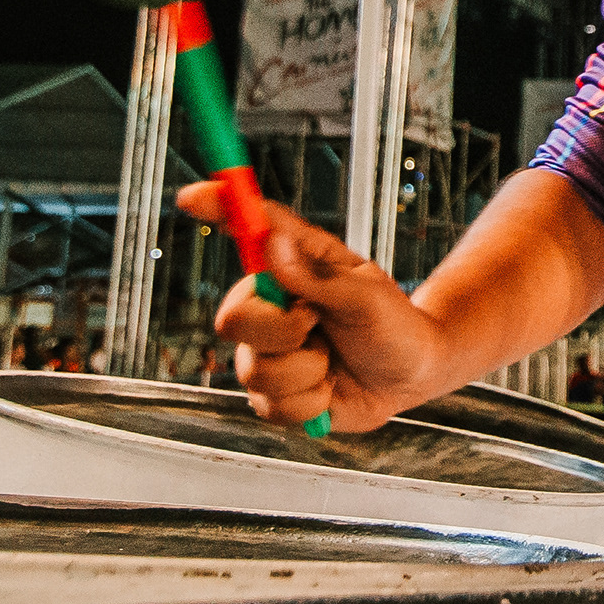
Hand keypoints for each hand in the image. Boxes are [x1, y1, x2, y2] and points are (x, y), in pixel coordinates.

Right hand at [176, 182, 454, 434]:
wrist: (412, 375)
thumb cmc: (392, 324)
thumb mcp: (364, 296)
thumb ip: (316, 276)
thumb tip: (272, 245)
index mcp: (290, 267)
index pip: (246, 232)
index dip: (215, 209)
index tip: (191, 197)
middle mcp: (269, 307)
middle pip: (231, 319)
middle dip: (280, 330)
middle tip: (315, 323)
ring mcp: (267, 353)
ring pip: (255, 370)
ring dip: (308, 371)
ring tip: (333, 360)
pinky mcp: (273, 395)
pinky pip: (273, 406)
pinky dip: (312, 403)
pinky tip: (330, 388)